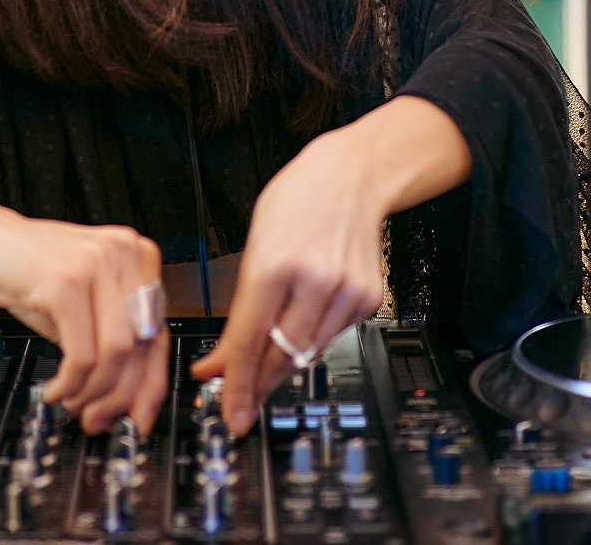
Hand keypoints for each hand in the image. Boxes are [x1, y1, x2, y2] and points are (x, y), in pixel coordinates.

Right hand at [0, 185, 167, 433]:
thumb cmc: (30, 270)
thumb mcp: (82, 304)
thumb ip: (110, 340)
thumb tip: (128, 396)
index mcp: (138, 258)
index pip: (160, 334)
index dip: (151, 386)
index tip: (140, 417)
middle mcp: (125, 255)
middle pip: (144, 346)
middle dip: (121, 396)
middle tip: (100, 419)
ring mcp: (97, 265)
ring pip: (117, 352)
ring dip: (95, 392)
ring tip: (74, 403)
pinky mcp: (66, 282)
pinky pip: (81, 353)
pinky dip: (71, 383)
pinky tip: (57, 389)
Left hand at [189, 130, 387, 436]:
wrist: (352, 176)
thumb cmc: (297, 201)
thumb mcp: (254, 246)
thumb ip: (239, 308)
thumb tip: (222, 361)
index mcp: (275, 264)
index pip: (249, 340)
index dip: (236, 384)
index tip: (230, 413)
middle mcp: (314, 280)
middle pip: (280, 357)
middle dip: (257, 385)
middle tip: (239, 402)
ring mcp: (346, 292)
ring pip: (307, 353)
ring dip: (282, 366)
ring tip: (264, 365)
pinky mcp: (368, 299)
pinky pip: (331, 337)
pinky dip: (311, 340)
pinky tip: (302, 325)